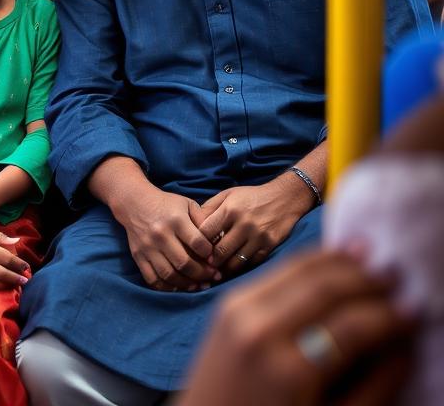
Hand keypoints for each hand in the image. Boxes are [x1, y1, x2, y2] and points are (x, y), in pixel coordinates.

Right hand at [115, 185, 218, 290]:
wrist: (135, 203)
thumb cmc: (167, 204)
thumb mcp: (187, 204)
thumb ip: (203, 220)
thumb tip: (218, 240)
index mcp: (176, 219)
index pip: (197, 243)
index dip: (210, 255)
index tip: (216, 260)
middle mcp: (161, 234)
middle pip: (184, 263)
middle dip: (202, 274)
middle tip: (213, 277)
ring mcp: (148, 247)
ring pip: (169, 275)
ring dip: (187, 284)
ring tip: (199, 285)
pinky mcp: (138, 256)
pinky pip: (153, 279)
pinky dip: (167, 288)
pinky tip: (179, 286)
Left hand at [179, 249, 414, 405]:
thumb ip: (371, 389)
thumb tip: (403, 345)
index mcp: (290, 371)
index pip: (353, 328)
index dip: (389, 316)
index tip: (415, 308)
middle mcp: (261, 332)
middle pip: (325, 288)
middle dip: (365, 278)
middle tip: (396, 271)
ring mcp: (238, 312)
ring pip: (298, 269)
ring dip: (336, 258)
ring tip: (368, 253)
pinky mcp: (227, 303)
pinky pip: (276, 273)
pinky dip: (307, 263)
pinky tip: (329, 261)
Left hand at [197, 175, 314, 275]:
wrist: (284, 198)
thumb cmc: (251, 196)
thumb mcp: (228, 194)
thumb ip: (210, 207)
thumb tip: (192, 223)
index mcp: (230, 209)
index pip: (207, 232)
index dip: (199, 243)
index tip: (195, 249)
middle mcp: (243, 223)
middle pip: (220, 251)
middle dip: (210, 261)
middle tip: (204, 266)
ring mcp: (257, 236)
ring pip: (235, 262)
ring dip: (224, 268)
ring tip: (217, 270)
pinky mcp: (269, 246)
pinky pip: (250, 263)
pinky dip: (241, 267)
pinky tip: (234, 267)